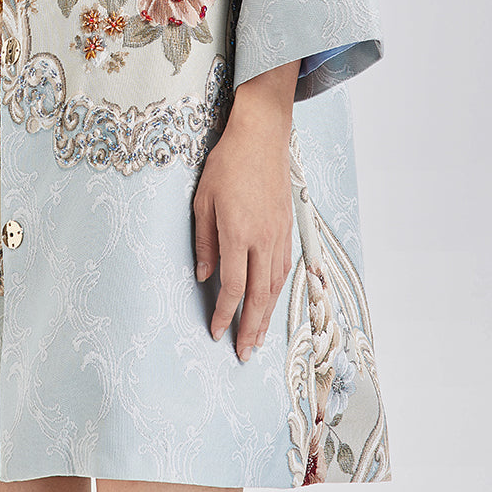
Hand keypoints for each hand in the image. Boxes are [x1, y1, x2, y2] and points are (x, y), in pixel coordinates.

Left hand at [192, 61, 299, 360]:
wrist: (262, 137)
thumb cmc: (227, 165)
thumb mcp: (203, 200)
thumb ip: (204, 242)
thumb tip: (203, 276)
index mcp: (237, 233)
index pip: (233, 287)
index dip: (224, 314)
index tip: (215, 331)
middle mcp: (262, 239)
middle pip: (258, 296)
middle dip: (250, 329)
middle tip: (243, 355)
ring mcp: (279, 235)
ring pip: (275, 286)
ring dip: (266, 317)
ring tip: (258, 339)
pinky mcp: (287, 228)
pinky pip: (284, 269)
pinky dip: (277, 292)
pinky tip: (270, 303)